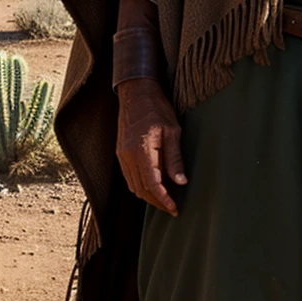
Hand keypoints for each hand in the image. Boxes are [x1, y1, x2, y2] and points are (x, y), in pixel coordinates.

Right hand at [116, 77, 187, 215]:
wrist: (136, 92)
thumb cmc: (157, 108)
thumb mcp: (172, 131)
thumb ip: (175, 159)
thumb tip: (181, 182)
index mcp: (141, 151)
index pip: (151, 184)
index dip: (163, 199)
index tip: (175, 208)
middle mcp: (127, 156)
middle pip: (141, 189)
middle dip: (157, 202)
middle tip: (172, 208)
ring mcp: (121, 155)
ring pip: (133, 185)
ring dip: (148, 196)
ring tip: (165, 200)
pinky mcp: (120, 153)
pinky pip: (129, 177)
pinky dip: (141, 185)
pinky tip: (153, 185)